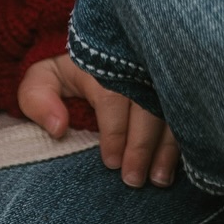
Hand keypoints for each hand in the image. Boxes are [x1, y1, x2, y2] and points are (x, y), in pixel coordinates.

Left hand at [18, 53, 179, 188]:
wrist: (96, 44)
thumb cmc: (68, 69)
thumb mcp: (43, 76)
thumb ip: (37, 97)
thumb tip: (57, 127)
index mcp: (100, 58)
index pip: (112, 97)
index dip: (114, 132)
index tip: (111, 162)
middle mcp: (134, 61)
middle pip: (146, 105)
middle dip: (141, 146)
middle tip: (133, 180)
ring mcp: (159, 68)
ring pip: (170, 108)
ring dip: (167, 147)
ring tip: (158, 179)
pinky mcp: (176, 78)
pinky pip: (186, 107)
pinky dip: (184, 138)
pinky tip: (181, 164)